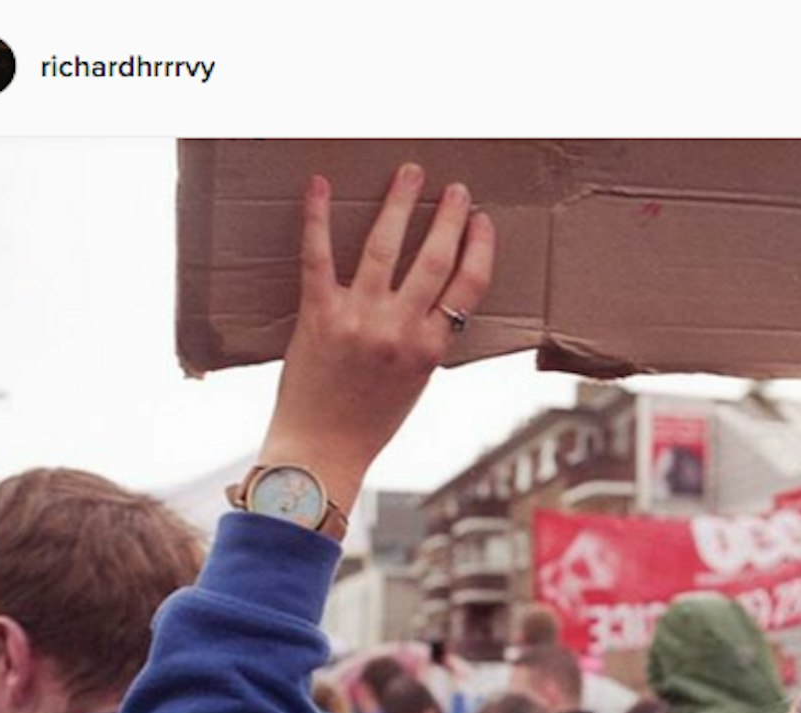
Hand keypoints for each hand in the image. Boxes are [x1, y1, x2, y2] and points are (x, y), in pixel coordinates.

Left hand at [259, 163, 495, 511]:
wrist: (321, 449)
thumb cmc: (369, 421)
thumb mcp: (415, 383)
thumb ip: (427, 340)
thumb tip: (437, 300)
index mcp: (430, 349)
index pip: (468, 287)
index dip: (479, 247)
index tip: (482, 221)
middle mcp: (400, 330)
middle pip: (435, 259)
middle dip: (448, 217)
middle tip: (456, 189)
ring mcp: (359, 319)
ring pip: (386, 248)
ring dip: (401, 204)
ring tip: (411, 174)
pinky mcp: (318, 315)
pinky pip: (319, 256)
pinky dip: (319, 216)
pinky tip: (321, 184)